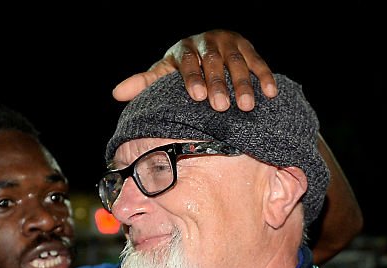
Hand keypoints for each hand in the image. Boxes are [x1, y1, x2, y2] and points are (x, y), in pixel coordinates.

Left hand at [113, 29, 276, 110]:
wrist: (203, 49)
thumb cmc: (179, 69)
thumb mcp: (162, 74)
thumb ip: (143, 83)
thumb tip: (116, 94)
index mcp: (183, 48)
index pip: (187, 61)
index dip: (192, 78)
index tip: (196, 97)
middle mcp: (207, 41)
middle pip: (214, 62)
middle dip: (219, 84)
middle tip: (222, 107)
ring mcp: (229, 42)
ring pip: (237, 62)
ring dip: (243, 84)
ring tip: (247, 106)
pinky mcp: (248, 47)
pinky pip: (258, 62)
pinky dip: (264, 77)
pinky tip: (270, 93)